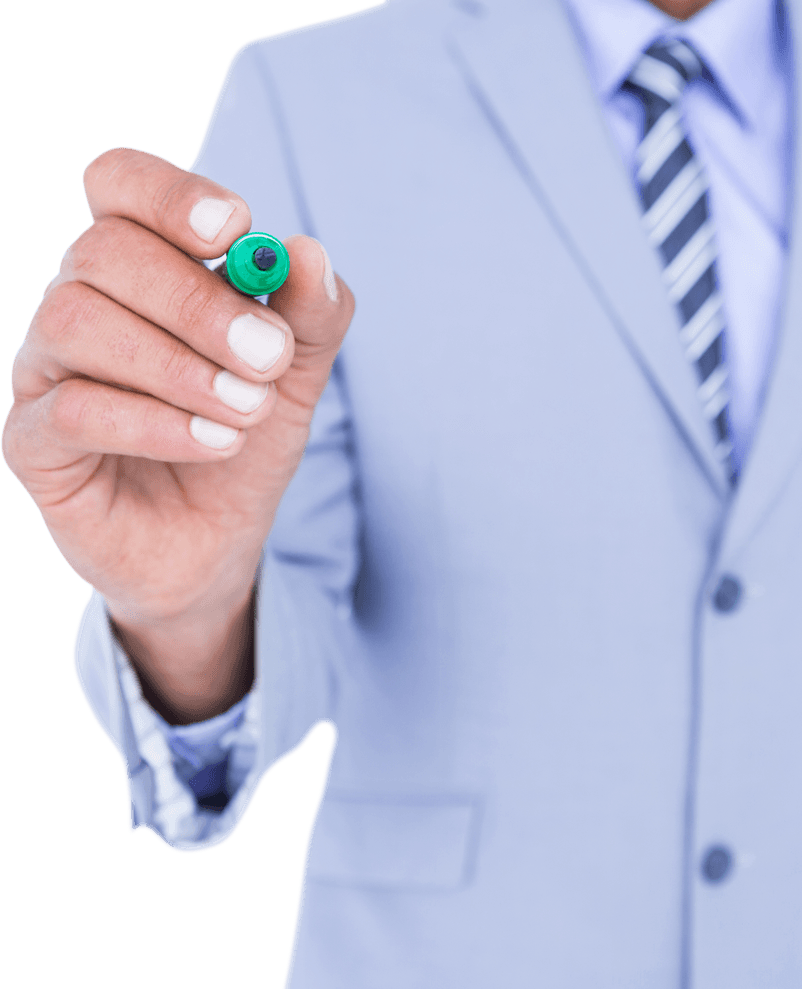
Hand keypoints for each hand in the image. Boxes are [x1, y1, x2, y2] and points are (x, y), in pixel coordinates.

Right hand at [2, 148, 353, 721]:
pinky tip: (214, 442)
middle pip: (104, 252)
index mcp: (142, 268)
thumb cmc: (244, 439)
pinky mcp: (34, 441)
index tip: (234, 228)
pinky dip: (155, 422)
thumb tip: (307, 254)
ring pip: (76, 321)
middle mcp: (81, 303)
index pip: (120, 185)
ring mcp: (46, 370)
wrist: (216, 541)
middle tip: (269, 358)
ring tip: (247, 410)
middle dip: (199, 303)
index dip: (169, 193)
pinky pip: (73, 410)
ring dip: (179, 366)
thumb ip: (310, 315)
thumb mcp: (295, 375)